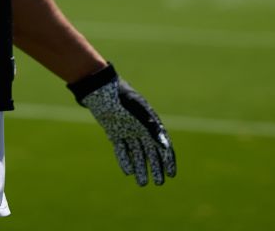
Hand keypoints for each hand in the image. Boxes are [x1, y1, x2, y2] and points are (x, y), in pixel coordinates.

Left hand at [68, 63, 176, 185]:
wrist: (102, 90)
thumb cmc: (124, 99)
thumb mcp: (140, 114)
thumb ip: (153, 128)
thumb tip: (165, 146)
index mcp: (151, 124)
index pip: (163, 146)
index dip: (168, 160)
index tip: (171, 174)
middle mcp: (141, 129)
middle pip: (151, 153)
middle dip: (156, 168)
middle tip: (158, 183)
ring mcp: (128, 132)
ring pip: (137, 154)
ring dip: (140, 168)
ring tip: (142, 183)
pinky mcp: (115, 133)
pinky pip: (122, 150)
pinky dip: (125, 160)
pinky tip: (128, 172)